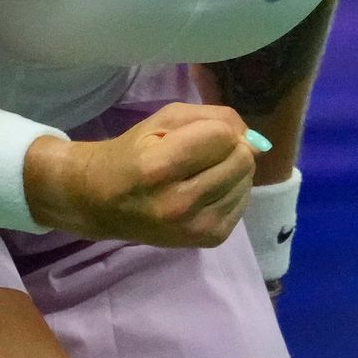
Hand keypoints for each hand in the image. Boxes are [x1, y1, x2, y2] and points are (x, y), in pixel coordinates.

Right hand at [25, 102, 257, 246]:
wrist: (103, 203)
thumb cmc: (133, 153)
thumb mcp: (163, 120)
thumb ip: (212, 117)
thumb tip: (254, 138)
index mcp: (158, 168)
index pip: (222, 136)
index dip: (215, 129)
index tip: (196, 135)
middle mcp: (179, 203)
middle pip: (241, 159)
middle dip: (230, 147)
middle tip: (203, 153)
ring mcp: (196, 227)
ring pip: (247, 180)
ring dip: (232, 169)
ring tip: (203, 172)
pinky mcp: (210, 239)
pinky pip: (244, 202)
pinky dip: (232, 190)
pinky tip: (207, 189)